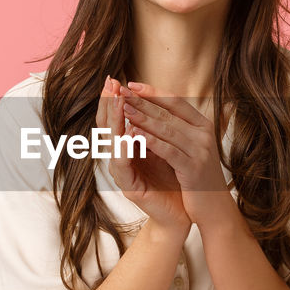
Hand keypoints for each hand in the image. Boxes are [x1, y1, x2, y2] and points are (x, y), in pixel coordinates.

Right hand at [97, 76, 190, 234]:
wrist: (180, 212)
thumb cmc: (173, 179)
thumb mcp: (164, 147)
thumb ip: (154, 129)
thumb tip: (153, 100)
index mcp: (128, 147)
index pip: (117, 119)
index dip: (114, 99)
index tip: (115, 77)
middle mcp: (120, 157)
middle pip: (109, 126)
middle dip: (109, 103)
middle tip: (110, 82)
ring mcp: (122, 172)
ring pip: (113, 142)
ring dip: (115, 121)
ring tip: (118, 101)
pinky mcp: (129, 186)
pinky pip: (123, 164)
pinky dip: (125, 149)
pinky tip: (128, 135)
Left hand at [119, 81, 238, 229]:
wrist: (214, 208)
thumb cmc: (196, 178)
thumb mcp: (188, 149)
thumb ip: (175, 130)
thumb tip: (150, 111)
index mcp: (203, 125)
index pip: (175, 101)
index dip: (153, 92)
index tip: (131, 84)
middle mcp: (204, 134)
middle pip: (169, 112)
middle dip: (142, 101)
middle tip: (120, 91)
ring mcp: (200, 150)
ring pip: (167, 128)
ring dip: (143, 117)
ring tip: (123, 108)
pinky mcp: (193, 168)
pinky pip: (168, 150)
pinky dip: (150, 141)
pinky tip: (134, 135)